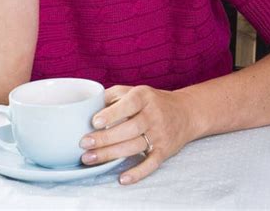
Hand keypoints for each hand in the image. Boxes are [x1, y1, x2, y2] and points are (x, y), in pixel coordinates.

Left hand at [79, 84, 198, 184]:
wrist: (185, 112)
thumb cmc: (152, 101)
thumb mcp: (135, 90)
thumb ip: (114, 95)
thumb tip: (90, 105)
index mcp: (144, 96)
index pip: (128, 104)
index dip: (112, 113)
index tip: (95, 122)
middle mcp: (153, 115)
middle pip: (128, 129)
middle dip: (105, 138)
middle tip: (84, 144)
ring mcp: (160, 134)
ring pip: (134, 146)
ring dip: (111, 154)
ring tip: (90, 158)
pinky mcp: (165, 151)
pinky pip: (151, 164)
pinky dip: (137, 173)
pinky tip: (122, 178)